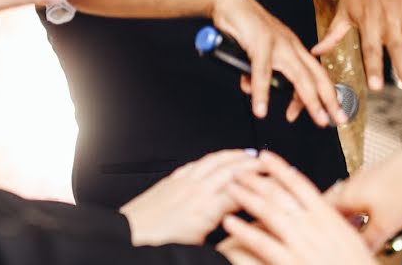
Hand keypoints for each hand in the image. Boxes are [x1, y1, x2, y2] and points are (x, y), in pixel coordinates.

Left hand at [120, 149, 260, 245]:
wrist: (127, 238)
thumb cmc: (158, 246)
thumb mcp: (197, 248)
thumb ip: (221, 237)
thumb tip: (239, 238)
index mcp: (206, 209)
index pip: (241, 192)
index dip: (260, 187)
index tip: (274, 183)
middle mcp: (196, 191)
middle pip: (231, 170)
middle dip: (252, 164)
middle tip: (268, 162)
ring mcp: (183, 182)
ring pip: (213, 161)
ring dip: (232, 155)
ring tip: (246, 154)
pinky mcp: (170, 181)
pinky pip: (195, 164)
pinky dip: (210, 159)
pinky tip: (214, 160)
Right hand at [211, 0, 346, 126]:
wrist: (229, 0)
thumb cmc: (243, 24)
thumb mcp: (255, 53)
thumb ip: (255, 73)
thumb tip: (252, 90)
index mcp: (293, 47)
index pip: (314, 75)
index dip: (321, 96)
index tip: (324, 115)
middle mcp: (290, 45)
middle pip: (316, 76)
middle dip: (329, 100)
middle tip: (337, 119)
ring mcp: (278, 44)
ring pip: (299, 77)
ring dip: (308, 101)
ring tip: (314, 119)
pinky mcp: (261, 43)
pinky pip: (263, 73)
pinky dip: (262, 92)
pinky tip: (261, 108)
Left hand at [222, 152, 376, 264]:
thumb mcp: (349, 236)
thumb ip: (330, 218)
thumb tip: (321, 203)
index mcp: (327, 216)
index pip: (299, 183)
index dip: (279, 167)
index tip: (265, 156)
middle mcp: (312, 225)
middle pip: (278, 193)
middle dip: (256, 179)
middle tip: (238, 170)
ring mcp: (300, 243)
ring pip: (268, 211)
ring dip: (246, 197)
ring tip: (230, 188)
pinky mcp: (290, 262)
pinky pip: (262, 242)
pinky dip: (244, 231)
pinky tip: (230, 222)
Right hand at [326, 138, 401, 252]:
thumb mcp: (385, 225)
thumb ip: (369, 240)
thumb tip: (362, 250)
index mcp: (347, 194)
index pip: (324, 212)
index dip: (324, 227)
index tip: (328, 237)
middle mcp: (351, 184)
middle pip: (334, 205)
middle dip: (337, 221)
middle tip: (341, 234)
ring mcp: (364, 178)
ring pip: (348, 199)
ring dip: (349, 215)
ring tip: (357, 228)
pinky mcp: (377, 176)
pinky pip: (361, 193)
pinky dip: (361, 206)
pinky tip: (372, 214)